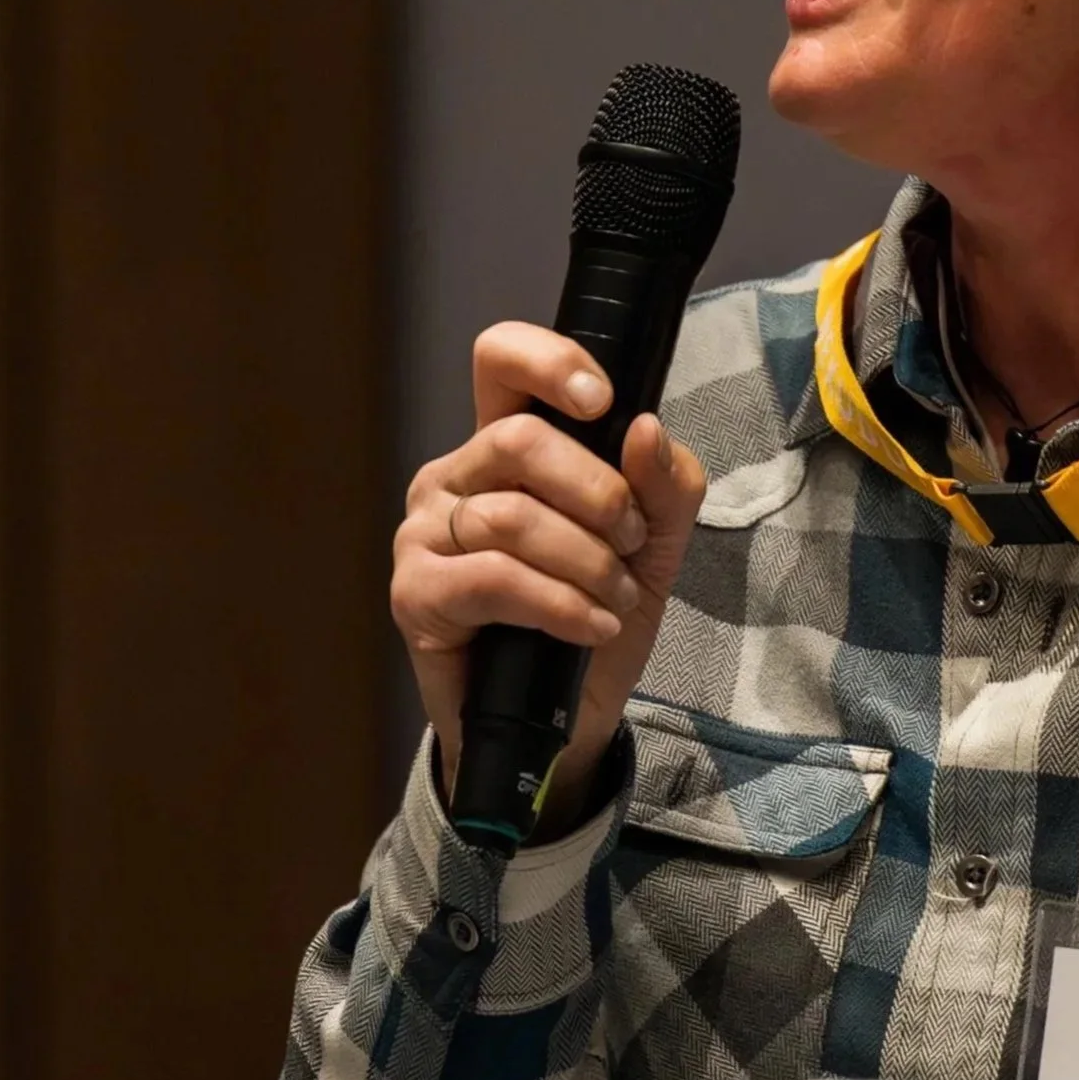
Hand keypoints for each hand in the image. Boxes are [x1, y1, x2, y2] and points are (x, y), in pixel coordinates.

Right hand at [392, 324, 706, 827]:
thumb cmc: (596, 617)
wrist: (568, 719)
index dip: (549, 361)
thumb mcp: (653, 544)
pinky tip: (589, 627)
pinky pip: (495, 579)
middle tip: (630, 542)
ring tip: (615, 602)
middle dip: (598, 493)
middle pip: (520, 439)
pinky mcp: (415, 593)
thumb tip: (644, 429)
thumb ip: (663, 483)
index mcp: (505, 447)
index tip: (602, 402)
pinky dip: (560, 604)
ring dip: (587, 564)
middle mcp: (455, 477)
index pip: (500, 361)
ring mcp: (425, 533)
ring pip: (514, 517)